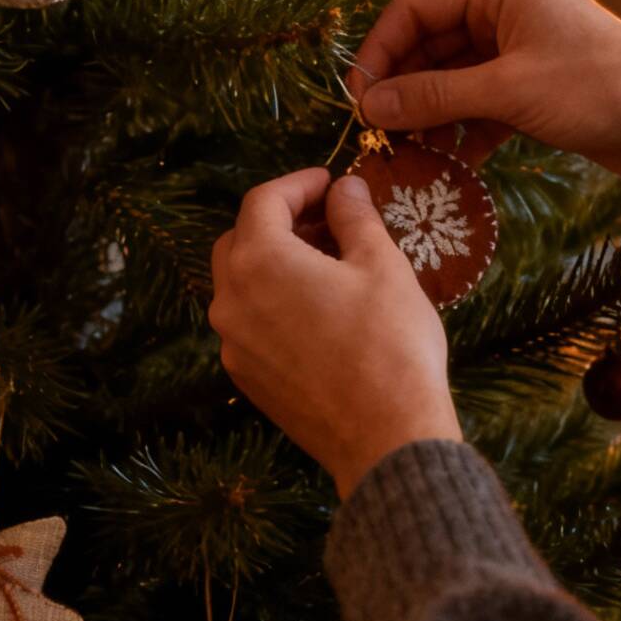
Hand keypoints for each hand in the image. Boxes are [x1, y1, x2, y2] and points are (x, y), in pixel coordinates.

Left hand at [209, 168, 457, 495]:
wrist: (386, 438)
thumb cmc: (390, 345)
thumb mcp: (382, 266)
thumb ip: (355, 217)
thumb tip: (345, 189)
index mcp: (258, 262)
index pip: (263, 201)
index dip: (299, 184)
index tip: (331, 182)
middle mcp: (230, 301)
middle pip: (242, 240)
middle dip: (282, 221)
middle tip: (330, 221)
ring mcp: (233, 343)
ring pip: (242, 284)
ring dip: (278, 263)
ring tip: (331, 264)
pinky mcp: (246, 377)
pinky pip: (251, 323)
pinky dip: (275, 303)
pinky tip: (320, 310)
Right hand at [348, 0, 620, 230]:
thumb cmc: (597, 88)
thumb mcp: (506, 91)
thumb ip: (433, 96)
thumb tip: (368, 106)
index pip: (414, 9)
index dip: (378, 52)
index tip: (357, 99)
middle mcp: (504, 10)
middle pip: (428, 44)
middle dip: (401, 88)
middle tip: (375, 132)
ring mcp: (519, 48)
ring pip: (451, 77)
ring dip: (428, 113)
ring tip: (406, 153)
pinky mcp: (533, 86)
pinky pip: (478, 102)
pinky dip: (461, 129)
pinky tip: (448, 162)